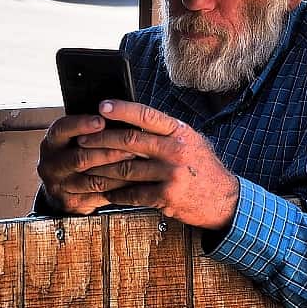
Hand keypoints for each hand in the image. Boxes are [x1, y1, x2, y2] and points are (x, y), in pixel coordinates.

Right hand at [37, 113, 141, 214]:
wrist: (64, 186)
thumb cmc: (77, 151)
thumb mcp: (75, 137)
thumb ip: (92, 127)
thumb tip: (118, 113)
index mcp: (52, 141)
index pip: (62, 129)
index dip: (82, 125)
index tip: (102, 121)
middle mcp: (50, 164)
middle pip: (80, 158)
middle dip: (108, 152)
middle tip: (132, 147)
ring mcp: (59, 185)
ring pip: (91, 179)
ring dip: (116, 172)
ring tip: (137, 164)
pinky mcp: (71, 202)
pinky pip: (97, 195)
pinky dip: (117, 189)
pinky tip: (133, 182)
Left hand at [75, 100, 240, 230]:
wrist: (224, 200)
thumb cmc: (201, 167)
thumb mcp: (190, 141)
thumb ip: (165, 132)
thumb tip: (131, 120)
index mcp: (180, 132)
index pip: (146, 115)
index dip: (122, 110)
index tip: (101, 106)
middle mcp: (175, 150)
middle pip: (129, 141)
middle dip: (100, 140)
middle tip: (82, 140)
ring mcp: (171, 174)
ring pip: (125, 170)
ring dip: (101, 169)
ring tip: (86, 167)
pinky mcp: (166, 197)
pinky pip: (132, 194)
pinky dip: (116, 194)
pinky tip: (106, 192)